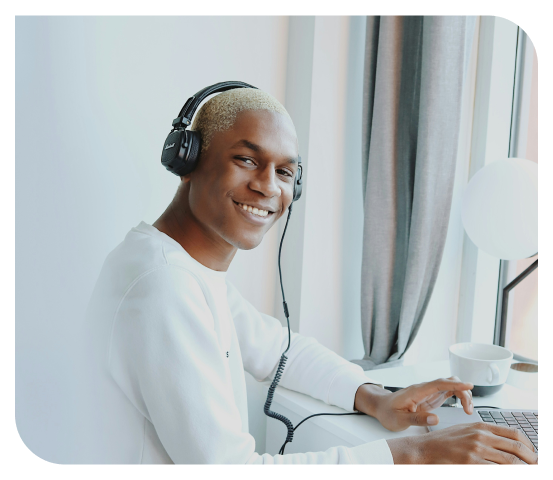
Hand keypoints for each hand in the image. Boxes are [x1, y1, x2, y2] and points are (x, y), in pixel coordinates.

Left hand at [354, 377, 473, 430]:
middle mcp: (424, 389)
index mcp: (417, 391)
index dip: (455, 384)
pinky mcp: (431, 397)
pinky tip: (463, 406)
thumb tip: (436, 419)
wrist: (381, 407)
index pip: (438, 384)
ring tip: (468, 410)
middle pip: (448, 382)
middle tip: (468, 410)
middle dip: (462, 392)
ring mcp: (428, 392)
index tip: (469, 386)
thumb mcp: (399, 419)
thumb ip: (417, 419)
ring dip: (462, 394)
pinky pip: (447, 392)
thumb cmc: (388, 412)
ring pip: (450, 386)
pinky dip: (458, 397)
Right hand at [386, 422, 537, 463]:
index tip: (534, 456)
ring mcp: (476, 448)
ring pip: (510, 461)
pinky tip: (509, 475)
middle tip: (538, 467)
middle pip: (517, 448)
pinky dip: (506, 474)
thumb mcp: (467, 430)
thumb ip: (486, 435)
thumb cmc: (445, 441)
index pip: (514, 434)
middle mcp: (481, 435)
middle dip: (532, 460)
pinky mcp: (470, 462)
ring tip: (529, 473)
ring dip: (523, 470)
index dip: (530, 447)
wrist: (426, 448)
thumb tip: (508, 446)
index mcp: (481, 425)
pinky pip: (496, 470)